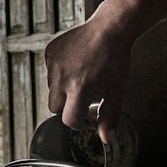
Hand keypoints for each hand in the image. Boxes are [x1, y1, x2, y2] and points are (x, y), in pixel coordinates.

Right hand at [45, 19, 131, 136]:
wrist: (111, 28)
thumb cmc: (116, 58)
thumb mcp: (117, 90)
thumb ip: (109, 116)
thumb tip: (106, 138)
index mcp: (79, 89)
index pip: (69, 119)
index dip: (80, 122)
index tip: (88, 116)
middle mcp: (62, 77)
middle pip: (55, 107)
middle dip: (68, 106)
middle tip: (84, 96)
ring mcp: (53, 63)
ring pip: (52, 89)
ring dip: (64, 88)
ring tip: (83, 74)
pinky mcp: (50, 52)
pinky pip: (50, 71)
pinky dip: (60, 72)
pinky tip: (76, 63)